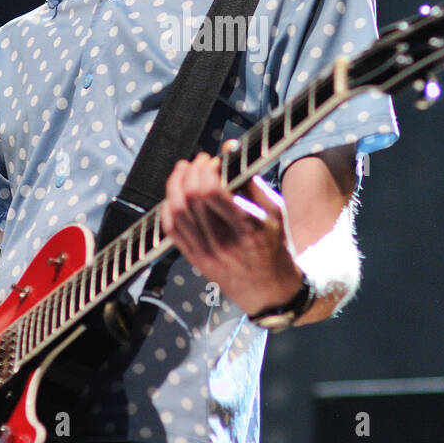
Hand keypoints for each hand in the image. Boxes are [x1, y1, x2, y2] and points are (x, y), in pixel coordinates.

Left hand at [161, 151, 304, 315]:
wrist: (270, 291)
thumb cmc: (275, 248)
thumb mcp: (275, 211)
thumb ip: (252, 180)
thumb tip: (230, 151)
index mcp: (248, 227)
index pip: (213, 191)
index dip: (208, 169)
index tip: (215, 160)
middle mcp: (224, 241)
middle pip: (191, 198)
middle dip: (192, 172)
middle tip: (200, 163)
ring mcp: (206, 253)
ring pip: (176, 212)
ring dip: (176, 185)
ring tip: (184, 172)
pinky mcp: (195, 260)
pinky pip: (171, 231)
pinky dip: (168, 208)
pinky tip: (175, 196)